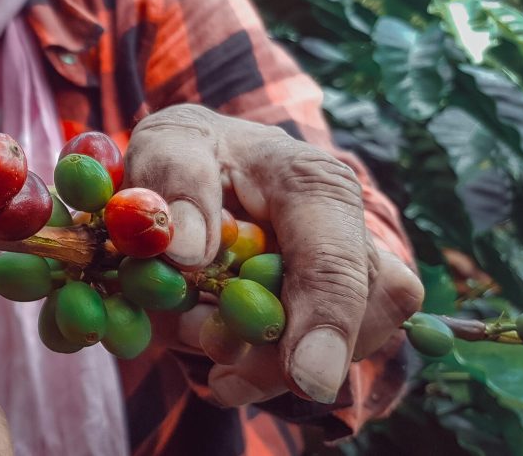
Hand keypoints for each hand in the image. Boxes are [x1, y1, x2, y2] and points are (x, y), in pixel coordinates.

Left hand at [124, 104, 423, 404]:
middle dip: (284, 359)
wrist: (202, 164)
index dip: (327, 322)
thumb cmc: (187, 152)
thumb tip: (187, 248)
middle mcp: (347, 229)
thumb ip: (174, 182)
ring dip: (268, 365)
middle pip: (356, 316)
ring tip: (199, 337)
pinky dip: (261, 369)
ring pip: (340, 347)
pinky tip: (220, 358)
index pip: (335, 260)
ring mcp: (349, 271)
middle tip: (223, 374)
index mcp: (312, 182)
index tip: (306, 379)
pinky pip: (307, 358)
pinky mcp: (329, 307)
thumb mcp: (166, 144)